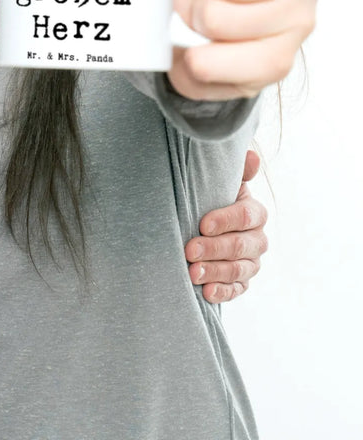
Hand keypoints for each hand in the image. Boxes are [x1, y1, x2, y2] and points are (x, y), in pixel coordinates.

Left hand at [185, 150, 267, 302]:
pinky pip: (237, 290)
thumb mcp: (219, 183)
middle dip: (214, 249)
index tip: (202, 224)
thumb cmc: (210, 198)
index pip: (246, 216)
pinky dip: (222, 292)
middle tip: (189, 250)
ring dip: (215, 272)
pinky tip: (206, 292)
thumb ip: (236, 171)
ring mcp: (251, 262)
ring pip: (239, 270)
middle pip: (241, 246)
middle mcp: (258, 239)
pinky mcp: (242, 281)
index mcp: (254, 212)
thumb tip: (251, 156)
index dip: (225, 220)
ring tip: (192, 273)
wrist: (203, 223)